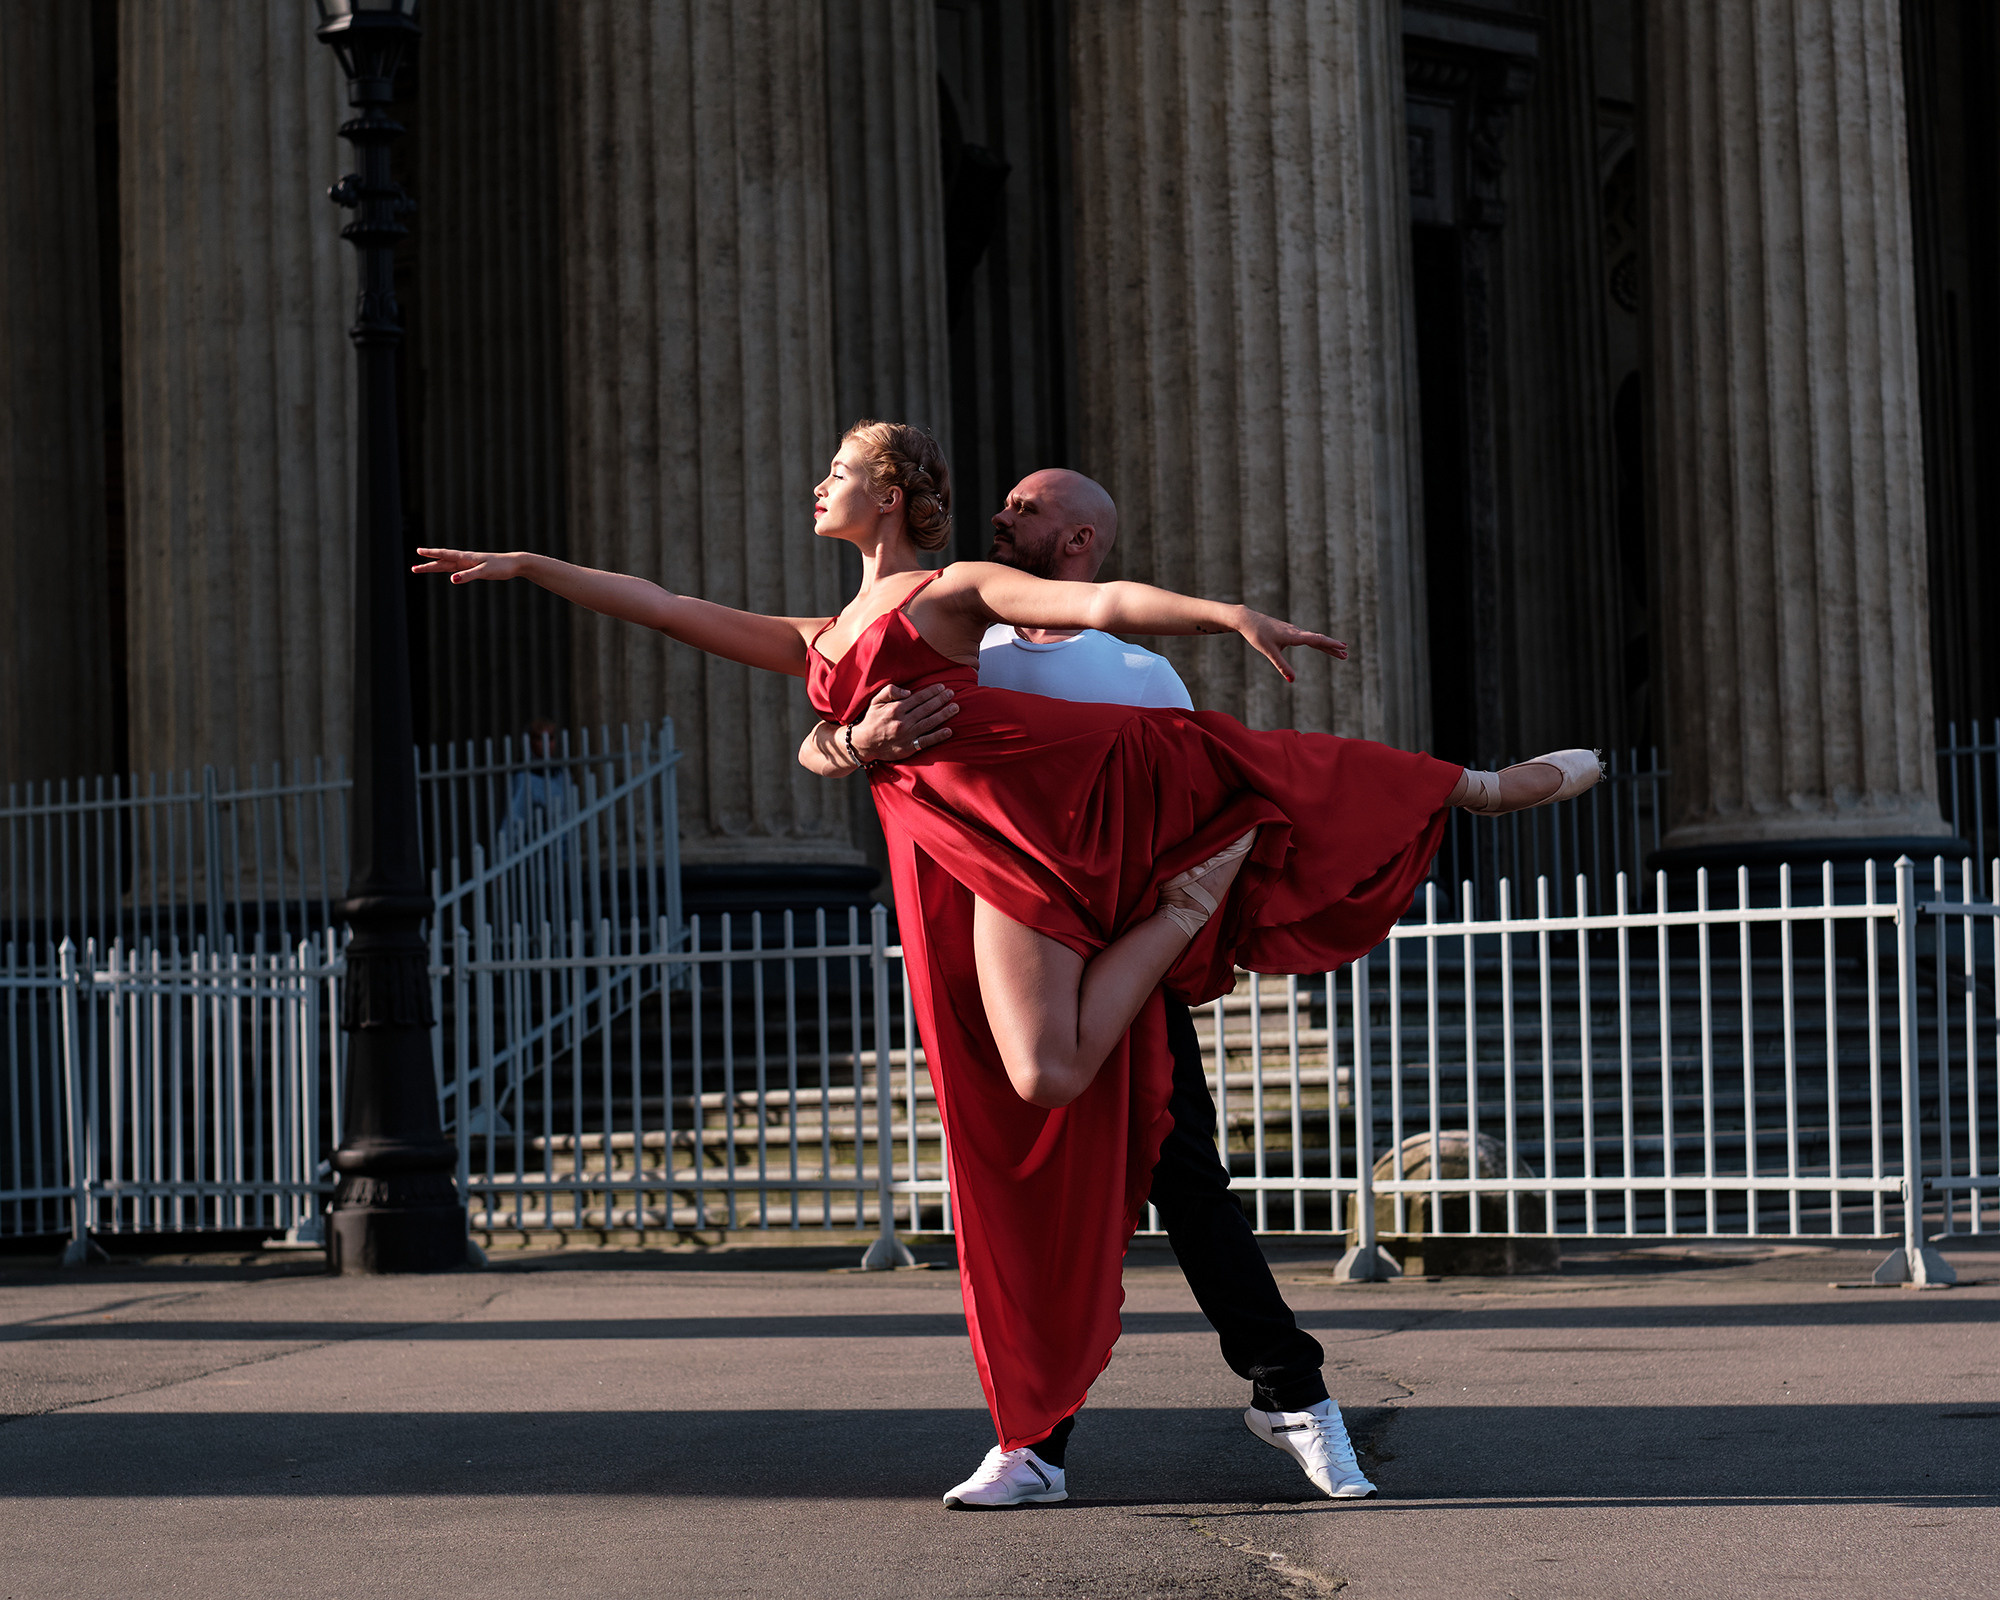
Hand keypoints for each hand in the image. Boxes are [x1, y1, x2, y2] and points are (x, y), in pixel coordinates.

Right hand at [413, 547, 527, 582]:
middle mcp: (465, 560)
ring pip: (448, 566)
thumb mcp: (484, 572)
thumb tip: (452, 579)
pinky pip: (457, 569)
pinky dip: (448, 570)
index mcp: (466, 558)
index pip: (445, 555)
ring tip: (421, 569)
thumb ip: (468, 576)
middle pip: (442, 562)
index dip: (431, 553)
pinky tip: (445, 572)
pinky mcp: (474, 569)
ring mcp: (469, 564)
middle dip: (427, 565)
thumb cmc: (501, 567)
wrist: (514, 564)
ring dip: (435, 567)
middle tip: (412, 568)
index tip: (418, 551)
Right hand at [850, 682, 957, 762]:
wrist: (864, 743)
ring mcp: (907, 735)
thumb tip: (908, 692)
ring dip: (944, 714)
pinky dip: (938, 736)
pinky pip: (926, 741)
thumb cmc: (872, 720)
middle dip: (941, 700)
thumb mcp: (876, 701)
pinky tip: (949, 731)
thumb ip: (890, 691)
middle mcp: (903, 721)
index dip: (932, 691)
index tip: (942, 687)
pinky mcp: (909, 747)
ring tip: (955, 708)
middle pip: (927, 708)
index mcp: (895, 708)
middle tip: (952, 694)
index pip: (918, 697)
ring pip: (930, 722)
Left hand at [1237, 610, 1348, 682]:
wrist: (1248, 620)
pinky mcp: (1289, 631)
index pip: (1316, 640)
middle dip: (1333, 648)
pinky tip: (1320, 644)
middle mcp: (1296, 631)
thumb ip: (1281, 666)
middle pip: (1319, 640)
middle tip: (1346, 655)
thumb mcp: (1269, 652)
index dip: (1330, 644)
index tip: (1343, 648)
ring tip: (1339, 651)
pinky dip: (1318, 641)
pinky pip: (1308, 637)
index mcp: (1293, 636)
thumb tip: (1292, 681)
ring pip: (1314, 638)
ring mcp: (1293, 630)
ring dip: (1327, 645)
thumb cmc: (1257, 635)